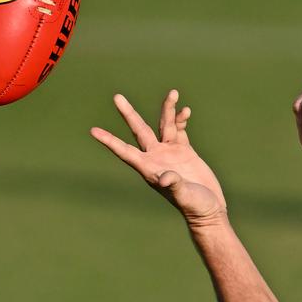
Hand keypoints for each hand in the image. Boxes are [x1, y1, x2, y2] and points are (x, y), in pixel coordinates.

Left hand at [91, 90, 226, 225]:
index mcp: (149, 168)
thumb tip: (166, 177)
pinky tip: (186, 111)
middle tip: (117, 97)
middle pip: (139, 130)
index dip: (109, 141)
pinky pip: (179, 130)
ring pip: (163, 125)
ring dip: (167, 109)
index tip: (93, 131)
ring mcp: (170, 152)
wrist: (209, 209)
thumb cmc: (194, 207)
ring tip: (173, 92)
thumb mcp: (184, 196)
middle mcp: (156, 157)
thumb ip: (174, 185)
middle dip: (129, 114)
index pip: (125, 151)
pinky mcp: (184, 151)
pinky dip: (181, 120)